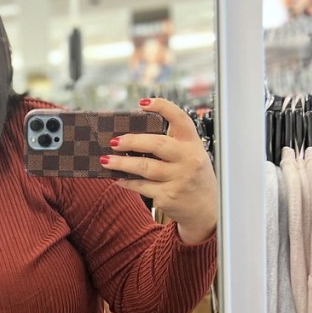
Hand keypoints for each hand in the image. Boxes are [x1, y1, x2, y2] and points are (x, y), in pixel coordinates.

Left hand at [103, 98, 217, 244]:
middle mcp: (189, 160)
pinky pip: (141, 187)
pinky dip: (127, 182)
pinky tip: (118, 178)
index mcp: (194, 144)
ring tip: (105, 160)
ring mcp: (179, 179)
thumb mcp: (191, 157)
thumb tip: (134, 139)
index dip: (163, 107)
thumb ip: (172, 146)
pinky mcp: (168, 196)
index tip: (143, 103)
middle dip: (132, 141)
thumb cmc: (193, 178)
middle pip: (157, 144)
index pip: (181, 119)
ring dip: (122, 163)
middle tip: (114, 141)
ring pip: (144, 167)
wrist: (206, 210)